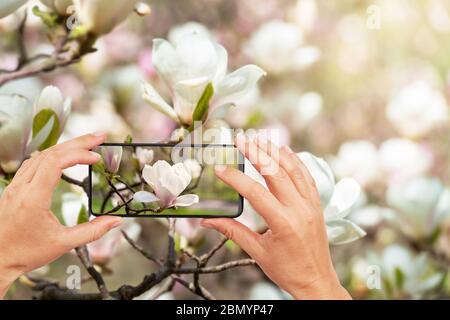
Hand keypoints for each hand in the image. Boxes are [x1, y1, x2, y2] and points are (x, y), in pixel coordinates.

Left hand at [0, 133, 122, 298]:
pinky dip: (52, 154)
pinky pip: (33, 162)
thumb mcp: (64, 244)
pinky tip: (64, 156)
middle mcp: (22, 187)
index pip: (55, 163)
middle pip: (51, 152)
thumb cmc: (26, 253)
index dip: (78, 155)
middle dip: (78, 142)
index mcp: (33, 198)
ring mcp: (16, 186)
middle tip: (99, 136)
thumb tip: (115, 221)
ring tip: (86, 144)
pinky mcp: (15, 188)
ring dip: (65, 146)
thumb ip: (93, 231)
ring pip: (41, 154)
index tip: (96, 157)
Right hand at [201, 134, 350, 299]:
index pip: (256, 193)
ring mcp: (311, 205)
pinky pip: (306, 176)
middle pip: (276, 173)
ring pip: (294, 170)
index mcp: (284, 223)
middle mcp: (300, 210)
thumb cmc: (288, 271)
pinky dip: (295, 161)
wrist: (316, 282)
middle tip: (240, 140)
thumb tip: (208, 221)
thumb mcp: (257, 252)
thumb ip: (232, 232)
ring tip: (259, 139)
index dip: (235, 178)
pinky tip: (284, 151)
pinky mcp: (317, 204)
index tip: (220, 168)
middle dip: (256, 153)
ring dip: (276, 152)